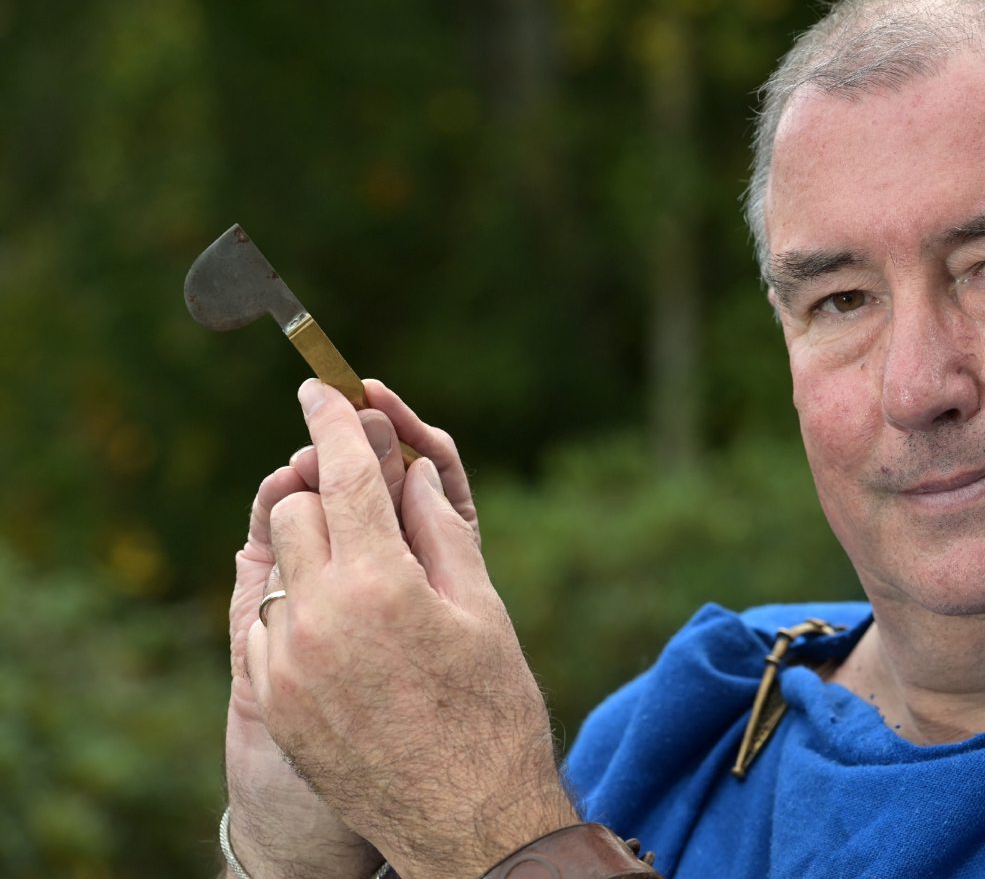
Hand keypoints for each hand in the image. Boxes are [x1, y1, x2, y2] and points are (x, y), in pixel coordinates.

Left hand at [247, 380, 577, 878]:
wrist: (466, 823)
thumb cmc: (491, 713)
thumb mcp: (483, 611)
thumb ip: (441, 529)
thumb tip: (414, 472)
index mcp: (381, 583)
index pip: (346, 471)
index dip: (335, 419)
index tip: (322, 387)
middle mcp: (320, 617)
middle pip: (298, 507)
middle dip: (330, 487)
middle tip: (364, 494)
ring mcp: (287, 664)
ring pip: (276, 564)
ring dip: (314, 548)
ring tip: (364, 574)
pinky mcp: (272, 703)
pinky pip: (266, 623)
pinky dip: (298, 605)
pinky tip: (343, 629)